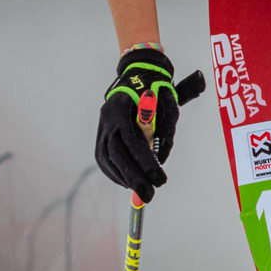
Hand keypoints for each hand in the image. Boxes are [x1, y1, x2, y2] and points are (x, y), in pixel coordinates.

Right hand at [95, 48, 204, 200]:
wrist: (138, 76)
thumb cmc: (159, 93)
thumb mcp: (170, 108)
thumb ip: (165, 134)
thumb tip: (160, 161)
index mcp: (123, 107)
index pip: (131, 140)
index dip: (145, 163)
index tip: (160, 180)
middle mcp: (107, 117)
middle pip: (115, 153)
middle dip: (133, 177)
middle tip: (150, 195)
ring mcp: (101, 126)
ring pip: (106, 158)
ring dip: (123, 178)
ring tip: (141, 192)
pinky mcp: (100, 134)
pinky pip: (103, 158)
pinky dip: (114, 173)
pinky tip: (128, 183)